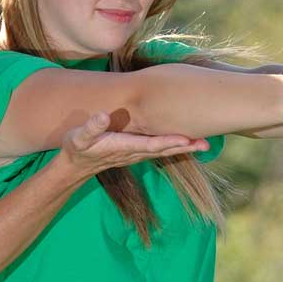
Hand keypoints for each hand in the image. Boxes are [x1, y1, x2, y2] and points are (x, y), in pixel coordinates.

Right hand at [59, 112, 208, 178]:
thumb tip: (102, 116)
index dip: (169, 141)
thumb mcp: (79, 137)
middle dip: (185, 147)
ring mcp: (136, 154)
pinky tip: (187, 142)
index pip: (151, 144)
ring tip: (204, 145)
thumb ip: (91, 127)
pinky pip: (160, 149)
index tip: (186, 139)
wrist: (75, 165)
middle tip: (206, 144)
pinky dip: (175, 146)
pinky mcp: (137, 152)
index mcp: (123, 147)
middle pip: (164, 150)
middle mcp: (134, 152)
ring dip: (184, 148)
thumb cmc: (77, 148)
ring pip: (165, 151)